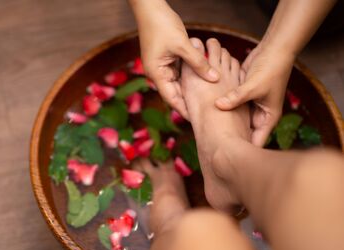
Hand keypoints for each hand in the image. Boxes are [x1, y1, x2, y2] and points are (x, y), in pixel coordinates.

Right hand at [132, 0, 219, 117]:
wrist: (150, 8)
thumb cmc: (162, 25)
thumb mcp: (182, 45)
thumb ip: (199, 62)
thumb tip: (215, 78)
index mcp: (156, 73)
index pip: (172, 98)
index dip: (185, 110)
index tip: (197, 120)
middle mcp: (158, 73)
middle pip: (175, 93)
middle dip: (190, 103)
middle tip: (206, 115)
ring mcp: (162, 66)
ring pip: (180, 83)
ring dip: (192, 90)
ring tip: (207, 103)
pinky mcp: (168, 58)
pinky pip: (181, 72)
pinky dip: (192, 76)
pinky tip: (204, 82)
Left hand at [214, 44, 294, 145]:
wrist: (275, 49)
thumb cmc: (270, 69)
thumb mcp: (253, 86)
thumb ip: (235, 97)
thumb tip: (217, 105)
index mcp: (268, 118)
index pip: (255, 142)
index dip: (242, 152)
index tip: (226, 159)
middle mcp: (259, 115)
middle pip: (243, 134)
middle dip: (230, 141)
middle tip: (212, 152)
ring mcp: (251, 106)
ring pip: (235, 120)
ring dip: (224, 125)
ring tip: (206, 138)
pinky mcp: (243, 96)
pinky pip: (231, 107)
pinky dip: (223, 110)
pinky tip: (207, 116)